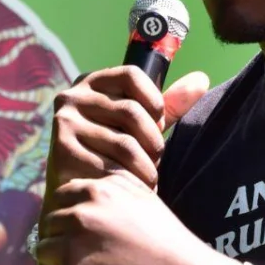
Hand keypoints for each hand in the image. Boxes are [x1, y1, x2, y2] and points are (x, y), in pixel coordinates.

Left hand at [34, 172, 231, 264]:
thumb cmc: (169, 241)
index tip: (92, 234)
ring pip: (44, 251)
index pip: (61, 198)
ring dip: (63, 264)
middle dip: (65, 241)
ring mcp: (73, 243)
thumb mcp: (142, 197)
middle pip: (49, 225)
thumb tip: (80, 190)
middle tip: (95, 258)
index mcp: (96, 189)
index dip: (73, 218)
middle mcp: (81, 211)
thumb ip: (110, 189)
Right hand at [45, 68, 209, 203]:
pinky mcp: (62, 151)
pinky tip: (129, 187)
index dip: (154, 100)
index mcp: (92, 82)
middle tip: (156, 158)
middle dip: (153, 140)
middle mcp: (72, 97)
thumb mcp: (140, 125)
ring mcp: (65, 123)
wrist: (78, 189)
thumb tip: (202, 79)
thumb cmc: (113, 151)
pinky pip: (110, 166)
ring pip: (125, 143)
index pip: (131, 75)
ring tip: (148, 177)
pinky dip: (128, 181)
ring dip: (145, 166)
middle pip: (131, 111)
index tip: (159, 122)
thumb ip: (168, 105)